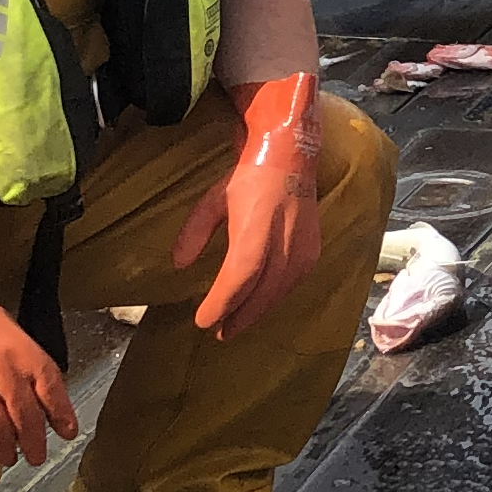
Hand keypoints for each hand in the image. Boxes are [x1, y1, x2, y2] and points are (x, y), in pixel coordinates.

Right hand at [0, 196, 77, 475]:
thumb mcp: (8, 329)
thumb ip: (24, 360)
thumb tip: (37, 391)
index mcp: (23, 352)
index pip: (51, 389)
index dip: (61, 414)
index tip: (67, 432)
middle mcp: (3, 374)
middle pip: (27, 419)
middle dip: (34, 442)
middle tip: (36, 456)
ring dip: (6, 450)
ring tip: (8, 457)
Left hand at [175, 73, 322, 340]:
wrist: (292, 158)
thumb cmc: (250, 178)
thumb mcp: (215, 199)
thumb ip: (195, 231)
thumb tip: (179, 264)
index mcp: (257, 228)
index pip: (240, 276)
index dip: (222, 302)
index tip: (203, 320)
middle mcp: (285, 243)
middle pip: (261, 293)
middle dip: (238, 316)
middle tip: (218, 332)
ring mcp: (303, 250)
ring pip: (277, 293)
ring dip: (255, 312)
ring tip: (234, 326)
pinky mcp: (312, 253)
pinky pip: (290, 285)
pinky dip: (272, 299)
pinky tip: (257, 306)